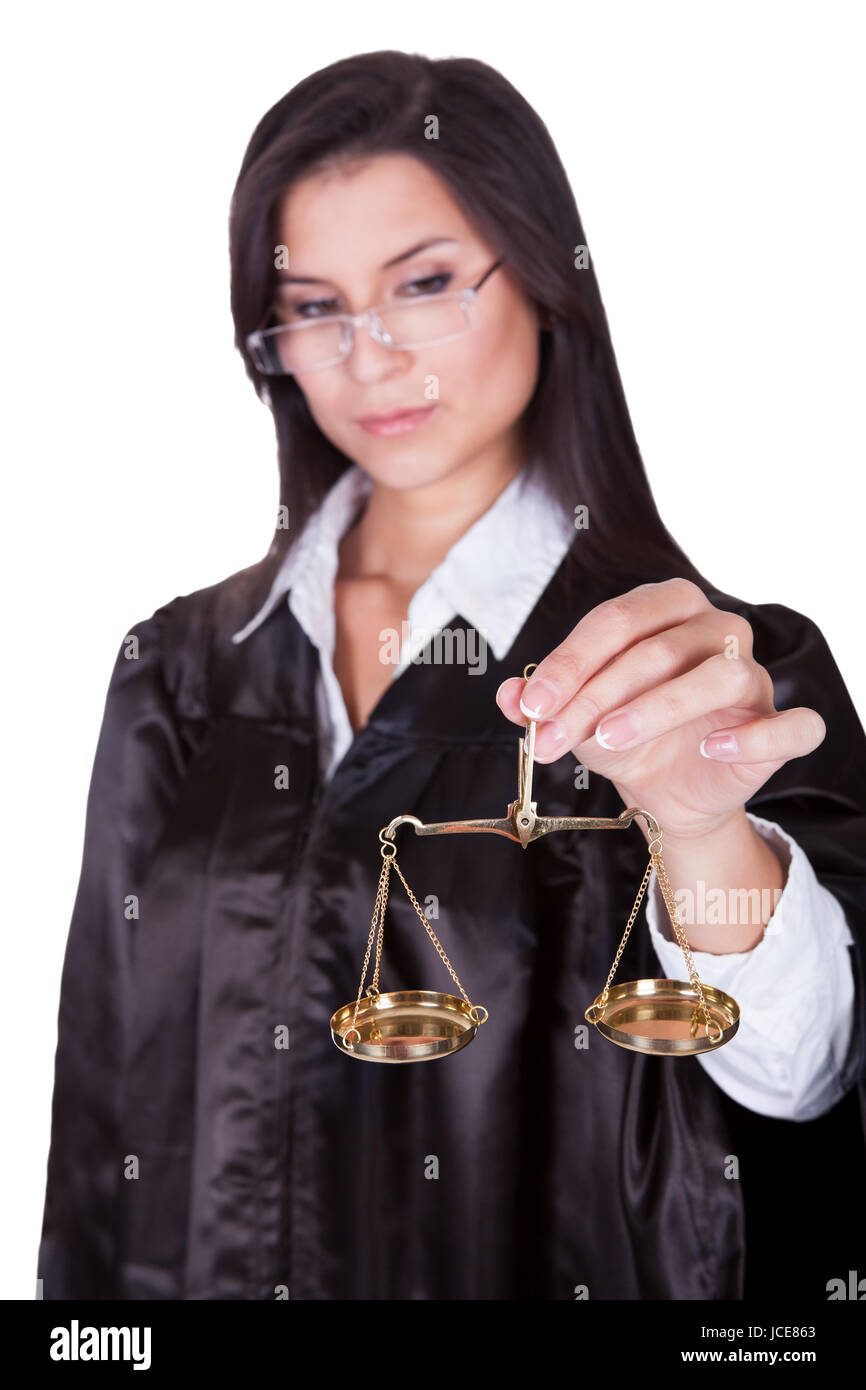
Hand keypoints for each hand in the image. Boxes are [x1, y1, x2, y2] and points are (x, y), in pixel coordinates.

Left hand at [495, 579, 826, 841]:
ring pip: (720, 676)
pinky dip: (757, 735)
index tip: (532, 708)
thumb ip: (540, 704)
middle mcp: (718, 629)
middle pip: (660, 647)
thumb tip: (506, 695)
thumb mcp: (572, 720)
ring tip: (608, 740)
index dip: (569, 664)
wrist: (665, 790)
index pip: (615, 622)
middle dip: (596, 694)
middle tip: (552, 737)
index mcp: (667, 607)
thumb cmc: (622, 734)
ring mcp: (756, 676)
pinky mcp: (780, 725)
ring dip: (659, 707)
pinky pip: (792, 724)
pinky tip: (714, 748)